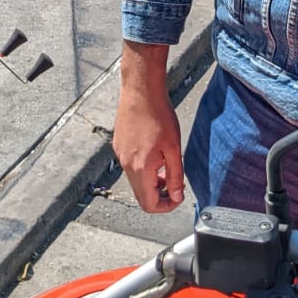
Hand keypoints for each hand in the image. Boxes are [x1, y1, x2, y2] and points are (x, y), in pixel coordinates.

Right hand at [114, 80, 184, 212]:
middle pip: (141, 196)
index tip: (178, 196)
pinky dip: (143, 169)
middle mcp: (126, 165)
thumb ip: (175, 176)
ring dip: (151, 182)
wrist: (141, 91)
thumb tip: (177, 196)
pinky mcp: (119, 145)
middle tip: (174, 184)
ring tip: (166, 167)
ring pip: (136, 182)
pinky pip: (130, 167)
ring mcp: (120, 155)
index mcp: (140, 169)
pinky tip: (155, 153)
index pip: (150, 205)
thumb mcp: (174, 149)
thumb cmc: (159, 115)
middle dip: (159, 196)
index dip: (167, 206)